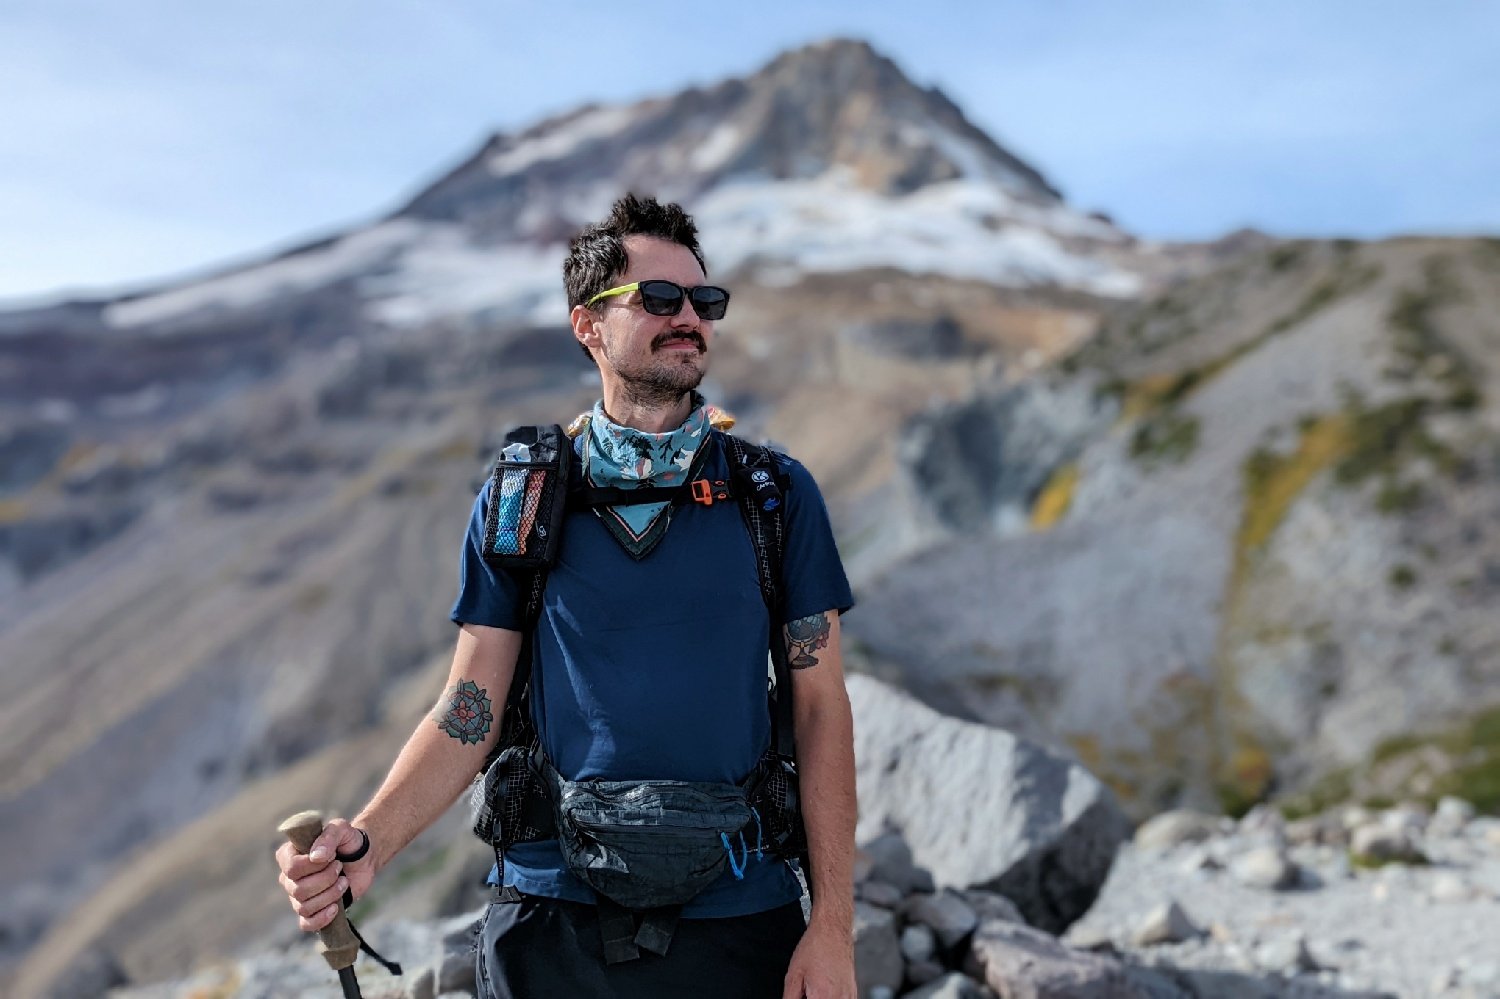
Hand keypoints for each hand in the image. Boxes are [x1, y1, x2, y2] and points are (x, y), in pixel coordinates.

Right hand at [274, 817, 376, 931]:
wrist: (363, 857)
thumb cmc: (347, 840)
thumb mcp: (340, 829)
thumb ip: (328, 837)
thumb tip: (316, 857)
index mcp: (289, 855)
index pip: (291, 868)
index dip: (312, 866)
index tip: (331, 856)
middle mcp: (289, 878)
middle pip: (299, 889)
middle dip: (326, 879)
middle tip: (339, 867)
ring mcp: (298, 896)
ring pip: (304, 907)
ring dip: (330, 894)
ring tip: (344, 881)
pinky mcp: (312, 911)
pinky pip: (306, 924)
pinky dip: (321, 918)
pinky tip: (336, 907)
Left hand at [782, 918, 855, 998]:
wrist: (833, 930)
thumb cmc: (815, 948)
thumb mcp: (794, 975)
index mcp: (822, 997)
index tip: (801, 995)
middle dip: (810, 998)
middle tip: (806, 990)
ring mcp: (848, 997)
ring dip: (818, 997)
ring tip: (813, 987)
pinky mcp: (853, 993)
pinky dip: (830, 997)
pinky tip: (823, 989)